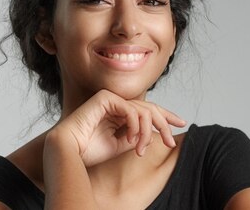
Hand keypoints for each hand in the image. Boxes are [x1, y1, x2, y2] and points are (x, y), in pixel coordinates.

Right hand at [51, 89, 185, 166]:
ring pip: (143, 110)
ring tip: (140, 148)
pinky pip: (130, 110)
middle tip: (171, 141)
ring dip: (146, 132)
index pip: (147, 110)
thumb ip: (137, 136)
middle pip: (150, 108)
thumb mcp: (121, 145)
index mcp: (119, 112)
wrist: (68, 151)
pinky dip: (135, 126)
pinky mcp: (105, 98)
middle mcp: (116, 103)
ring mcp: (110, 99)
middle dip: (164, 124)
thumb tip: (157, 134)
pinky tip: (132, 140)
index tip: (181, 124)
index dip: (166, 116)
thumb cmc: (89, 150)